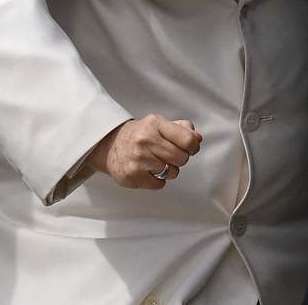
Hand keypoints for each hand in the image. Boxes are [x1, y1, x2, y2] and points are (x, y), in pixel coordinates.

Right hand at [86, 115, 201, 189]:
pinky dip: (157, 180)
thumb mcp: (158, 124)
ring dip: (169, 170)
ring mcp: (139, 158)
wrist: (109, 145)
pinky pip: (160, 184)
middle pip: (182, 158)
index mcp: (155, 124)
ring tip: (156, 162)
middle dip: (180, 159)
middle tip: (170, 155)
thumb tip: (198, 139)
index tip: (190, 148)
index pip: (187, 139)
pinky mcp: (133, 175)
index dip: (193, 146)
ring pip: (172, 172)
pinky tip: (148, 170)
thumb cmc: (140, 134)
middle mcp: (146, 139)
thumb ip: (181, 129)